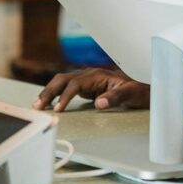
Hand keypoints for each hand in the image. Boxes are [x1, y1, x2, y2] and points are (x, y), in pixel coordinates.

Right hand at [33, 67, 149, 111]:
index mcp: (97, 75)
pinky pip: (66, 88)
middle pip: (63, 79)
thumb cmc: (139, 88)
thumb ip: (116, 97)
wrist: (145, 85)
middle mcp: (89, 74)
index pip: (74, 84)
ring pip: (62, 82)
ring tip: (37, 104)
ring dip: (49, 92)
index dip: (64, 97)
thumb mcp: (131, 93)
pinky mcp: (87, 86)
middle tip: (37, 106)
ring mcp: (87, 80)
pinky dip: (55, 94)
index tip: (58, 109)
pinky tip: (49, 102)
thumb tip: (99, 104)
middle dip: (49, 91)